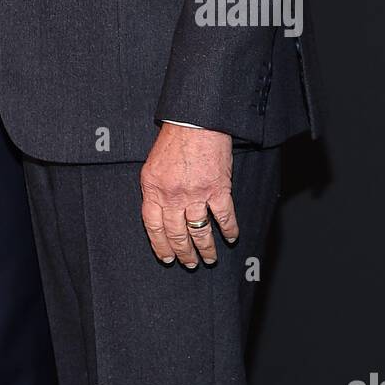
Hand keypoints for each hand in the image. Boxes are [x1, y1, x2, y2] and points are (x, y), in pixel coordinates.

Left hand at [140, 122, 237, 266]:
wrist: (195, 121)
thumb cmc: (174, 138)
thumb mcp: (153, 164)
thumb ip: (156, 188)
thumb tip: (161, 211)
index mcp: (153, 188)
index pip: (153, 226)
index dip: (160, 245)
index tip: (166, 257)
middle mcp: (172, 195)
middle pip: (176, 233)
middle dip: (183, 252)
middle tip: (189, 263)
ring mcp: (195, 194)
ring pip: (199, 231)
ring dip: (206, 248)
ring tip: (209, 258)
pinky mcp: (217, 189)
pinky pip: (224, 217)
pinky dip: (229, 230)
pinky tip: (231, 238)